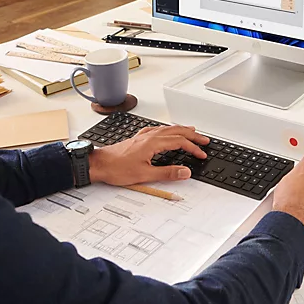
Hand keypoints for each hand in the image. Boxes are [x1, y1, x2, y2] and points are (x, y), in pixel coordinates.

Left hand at [88, 124, 208, 184]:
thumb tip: (185, 171)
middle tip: (204, 139)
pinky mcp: (137, 138)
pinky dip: (168, 129)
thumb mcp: (145, 174)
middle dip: (192, 135)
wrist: (99, 164)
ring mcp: (143, 136)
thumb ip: (167, 173)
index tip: (202, 154)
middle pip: (176, 131)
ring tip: (191, 131)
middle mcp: (149, 136)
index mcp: (153, 143)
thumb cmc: (117, 168)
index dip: (193, 148)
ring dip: (181, 130)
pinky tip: (166, 131)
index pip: (180, 142)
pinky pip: (157, 129)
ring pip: (167, 129)